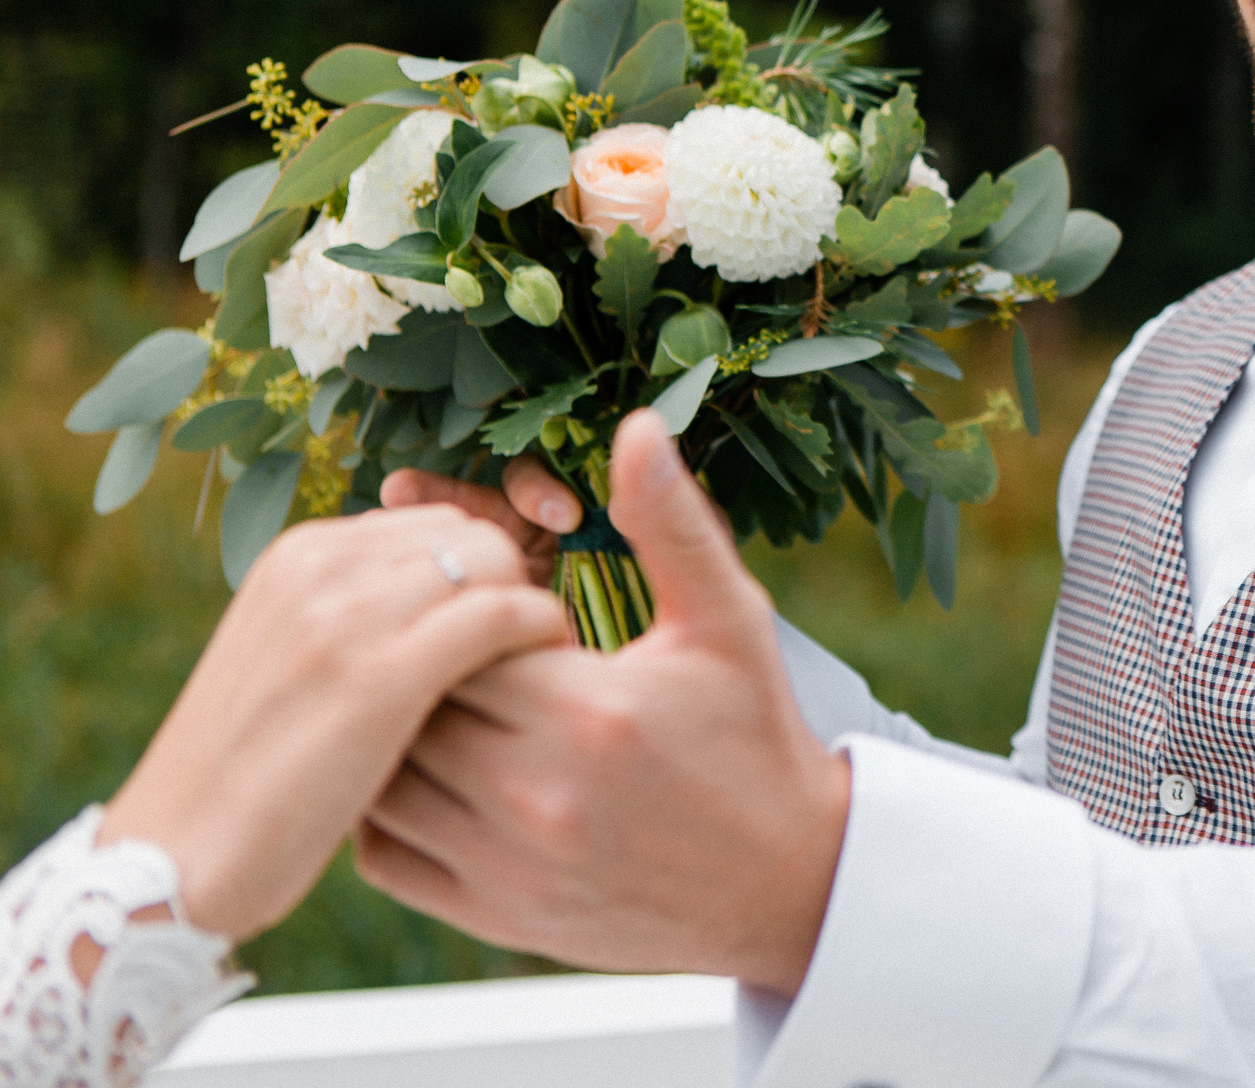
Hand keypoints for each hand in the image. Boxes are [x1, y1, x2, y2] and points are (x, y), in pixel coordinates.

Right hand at [97, 504, 569, 942]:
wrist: (176, 856)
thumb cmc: (252, 774)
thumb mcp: (294, 660)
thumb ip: (360, 614)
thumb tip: (456, 598)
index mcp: (299, 554)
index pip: (435, 522)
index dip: (482, 573)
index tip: (498, 630)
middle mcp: (321, 566)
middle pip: (472, 533)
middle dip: (511, 585)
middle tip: (524, 653)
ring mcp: (346, 618)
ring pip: (495, 561)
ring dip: (530, 611)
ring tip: (536, 672)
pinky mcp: (381, 677)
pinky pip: (503, 616)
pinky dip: (540, 638)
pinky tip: (543, 683)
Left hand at [356, 410, 850, 992]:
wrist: (784, 882)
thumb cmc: (755, 738)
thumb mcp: (728, 622)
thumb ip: (671, 525)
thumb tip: (639, 427)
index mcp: (587, 711)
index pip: (462, 634)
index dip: (471, 613)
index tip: (508, 612)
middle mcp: (533, 794)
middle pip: (414, 700)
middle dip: (426, 666)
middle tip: (456, 646)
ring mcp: (505, 864)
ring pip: (384, 779)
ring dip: (395, 734)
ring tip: (437, 701)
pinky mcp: (491, 914)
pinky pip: (384, 855)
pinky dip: (383, 810)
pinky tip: (428, 771)